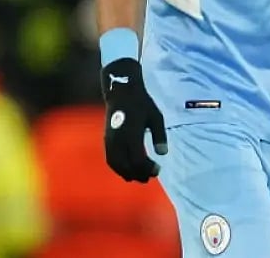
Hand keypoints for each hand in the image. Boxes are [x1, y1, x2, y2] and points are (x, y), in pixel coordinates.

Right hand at [101, 58, 167, 182]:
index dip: (147, 169)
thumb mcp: (156, 117)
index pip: (137, 160)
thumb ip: (159, 135)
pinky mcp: (106, 139)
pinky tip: (126, 170)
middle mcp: (119, 140)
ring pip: (115, 164)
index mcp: (132, 134)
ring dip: (126, 173)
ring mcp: (110, 140)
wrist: (122, 92)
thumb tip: (163, 153)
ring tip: (138, 177)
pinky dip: (117, 167)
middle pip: (125, 166)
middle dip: (137, 174)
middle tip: (149, 177)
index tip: (157, 170)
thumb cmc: (142, 104)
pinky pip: (110, 158)